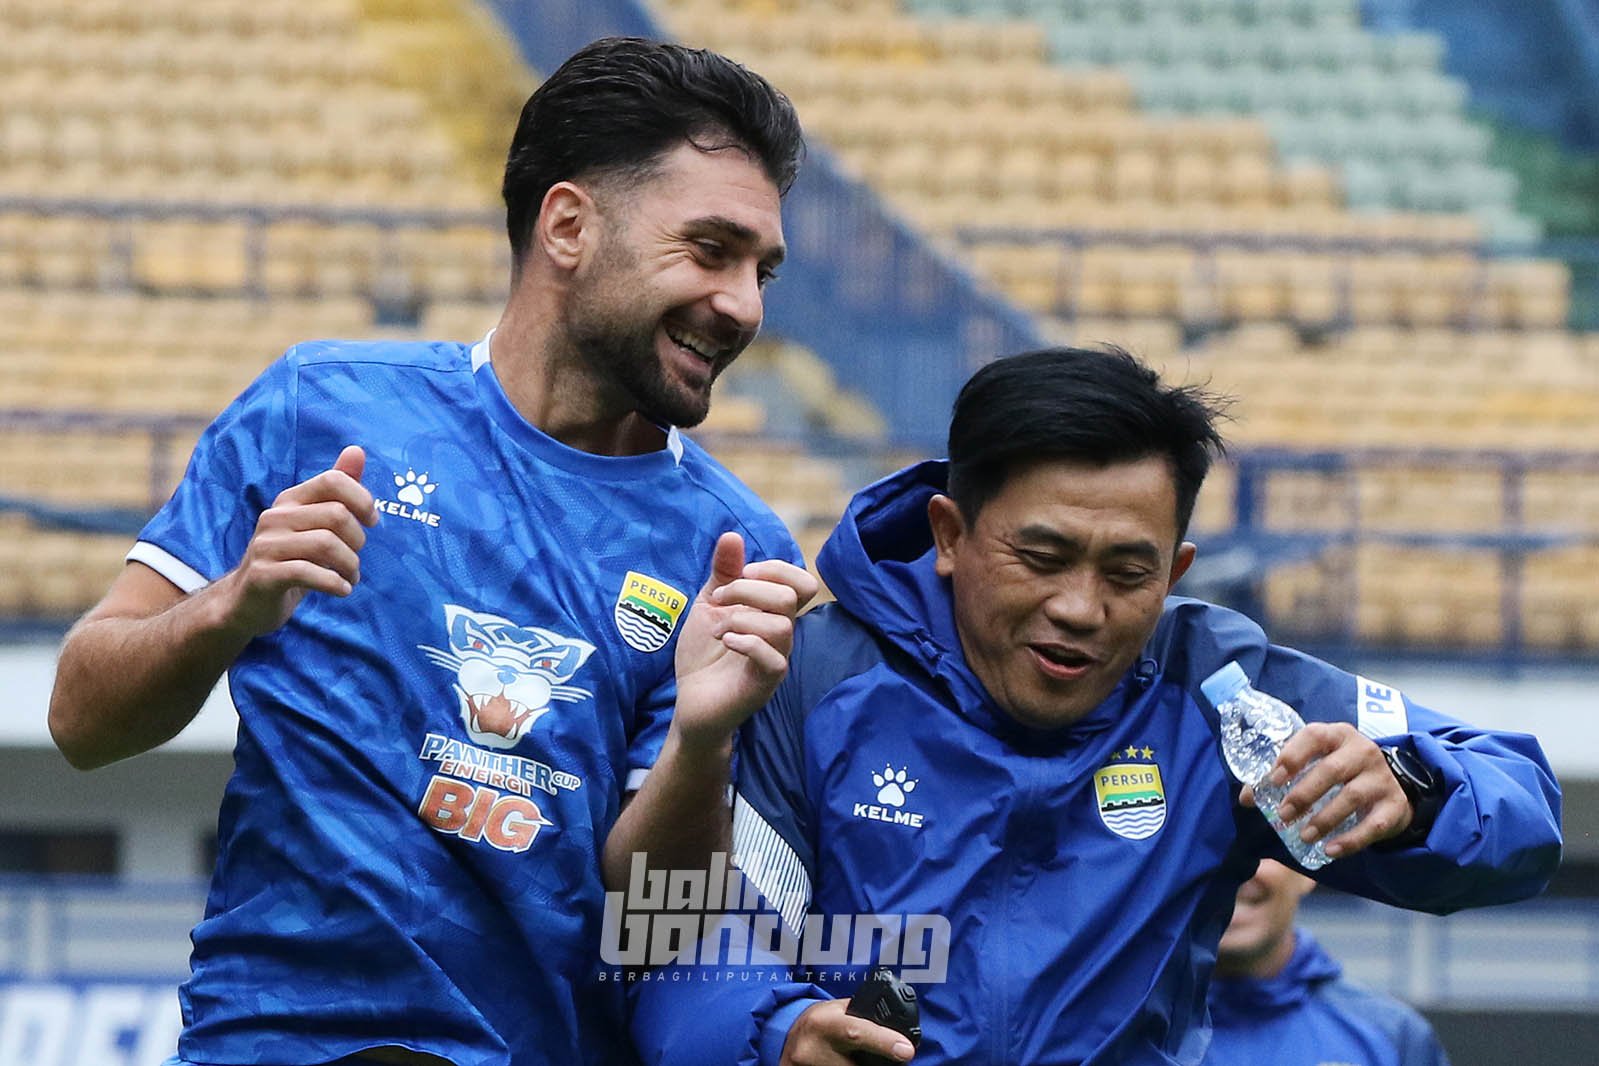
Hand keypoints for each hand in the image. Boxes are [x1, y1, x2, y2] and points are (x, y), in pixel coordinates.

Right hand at [213, 445, 376, 636]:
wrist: (247, 601)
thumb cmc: (291, 559)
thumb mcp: (314, 523)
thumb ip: (337, 489)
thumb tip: (357, 450)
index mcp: (291, 500)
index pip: (333, 481)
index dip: (362, 499)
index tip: (372, 521)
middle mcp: (276, 517)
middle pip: (337, 515)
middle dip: (358, 541)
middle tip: (355, 560)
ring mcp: (266, 545)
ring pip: (326, 544)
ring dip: (350, 566)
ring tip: (350, 577)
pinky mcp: (264, 574)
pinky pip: (309, 572)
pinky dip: (335, 583)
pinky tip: (341, 590)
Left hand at [671, 532, 819, 752]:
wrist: (690, 700)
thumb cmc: (704, 653)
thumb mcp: (709, 604)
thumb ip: (723, 572)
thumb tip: (732, 535)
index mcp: (773, 614)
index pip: (803, 583)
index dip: (776, 569)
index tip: (741, 572)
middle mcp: (781, 635)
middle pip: (791, 597)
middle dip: (748, 589)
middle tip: (719, 601)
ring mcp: (776, 660)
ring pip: (783, 626)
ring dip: (741, 618)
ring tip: (716, 628)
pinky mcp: (764, 685)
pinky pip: (774, 659)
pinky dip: (745, 642)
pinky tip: (724, 642)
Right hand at [781, 999, 915, 1065]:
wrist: (788, 1041)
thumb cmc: (818, 1022)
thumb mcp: (836, 1010)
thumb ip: (862, 1017)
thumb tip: (896, 1030)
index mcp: (826, 1022)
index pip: (857, 1032)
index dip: (884, 1042)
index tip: (907, 1050)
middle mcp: (816, 1048)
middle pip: (860, 1065)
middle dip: (877, 1062)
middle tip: (888, 1053)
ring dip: (862, 1065)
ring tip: (854, 1055)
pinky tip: (845, 1061)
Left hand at [1240, 721, 1412, 859]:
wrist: (1386, 787)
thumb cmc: (1338, 772)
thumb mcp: (1313, 765)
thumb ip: (1281, 776)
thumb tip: (1247, 797)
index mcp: (1337, 735)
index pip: (1315, 736)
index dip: (1292, 756)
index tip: (1273, 780)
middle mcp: (1362, 751)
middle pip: (1332, 770)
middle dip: (1304, 794)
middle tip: (1283, 815)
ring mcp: (1381, 777)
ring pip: (1351, 796)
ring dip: (1324, 819)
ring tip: (1304, 836)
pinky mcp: (1395, 805)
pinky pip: (1373, 825)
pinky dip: (1351, 840)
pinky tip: (1330, 850)